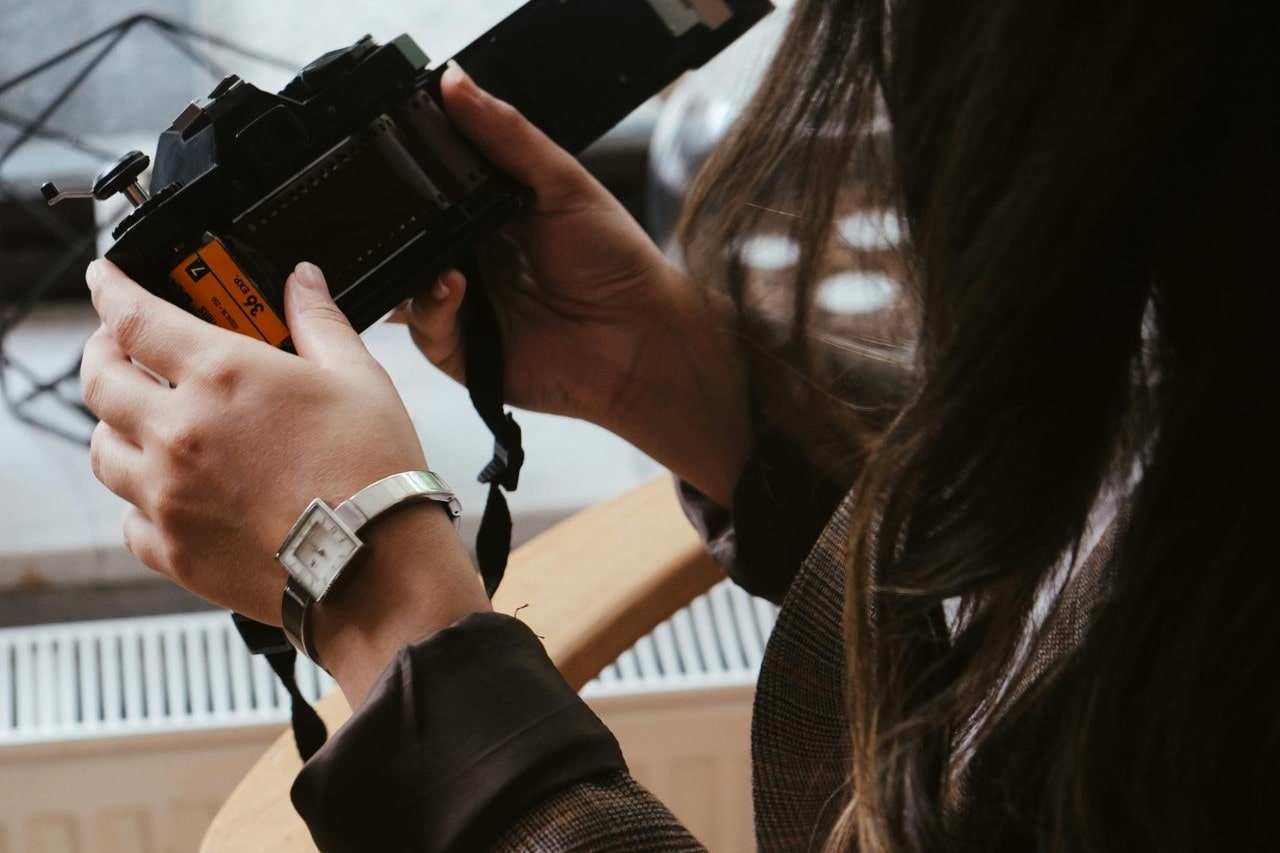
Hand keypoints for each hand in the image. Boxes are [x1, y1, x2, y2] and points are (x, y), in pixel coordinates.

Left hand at [82, 259, 489, 703]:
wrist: (376, 566)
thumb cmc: (373, 475)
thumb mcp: (358, 378)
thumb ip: (320, 322)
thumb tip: (304, 283)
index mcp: (222, 376)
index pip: (133, 317)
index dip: (111, 289)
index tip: (105, 280)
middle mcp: (179, 432)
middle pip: (99, 379)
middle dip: (104, 353)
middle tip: (123, 348)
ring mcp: (168, 494)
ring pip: (102, 450)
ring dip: (116, 426)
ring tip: (144, 421)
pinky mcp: (173, 549)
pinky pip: (128, 518)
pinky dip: (139, 499)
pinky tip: (171, 491)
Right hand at [402, 65, 753, 502]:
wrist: (643, 338)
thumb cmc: (617, 262)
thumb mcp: (563, 182)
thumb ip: (507, 134)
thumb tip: (455, 80)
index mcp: (490, 214)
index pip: (432, 188)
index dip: (412, 176)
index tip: (397, 156)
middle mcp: (472, 258)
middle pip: (412, 236)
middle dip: (402, 225)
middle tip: (404, 210)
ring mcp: (465, 305)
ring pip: (407, 283)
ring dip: (412, 268)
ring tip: (441, 258)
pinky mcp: (464, 351)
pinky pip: (424, 329)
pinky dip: (428, 307)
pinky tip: (453, 287)